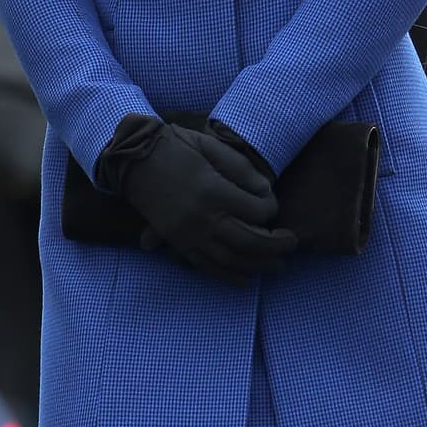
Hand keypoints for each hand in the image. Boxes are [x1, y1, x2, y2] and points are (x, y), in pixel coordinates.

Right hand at [100, 118, 295, 285]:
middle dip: (276, 246)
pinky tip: (246, 280)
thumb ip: (242, 169)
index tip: (273, 207)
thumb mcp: (212, 147)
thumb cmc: (176, 146)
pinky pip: (206, 267)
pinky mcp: (177, 242)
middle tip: (291, 245)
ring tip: (277, 266)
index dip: (272, 210)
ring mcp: (189, 233)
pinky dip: (229, 277)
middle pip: (250, 241)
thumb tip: (266, 191)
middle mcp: (203, 217)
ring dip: (258, 265)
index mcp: (214, 190)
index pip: (258, 211)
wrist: (134, 159)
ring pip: (231, 259)